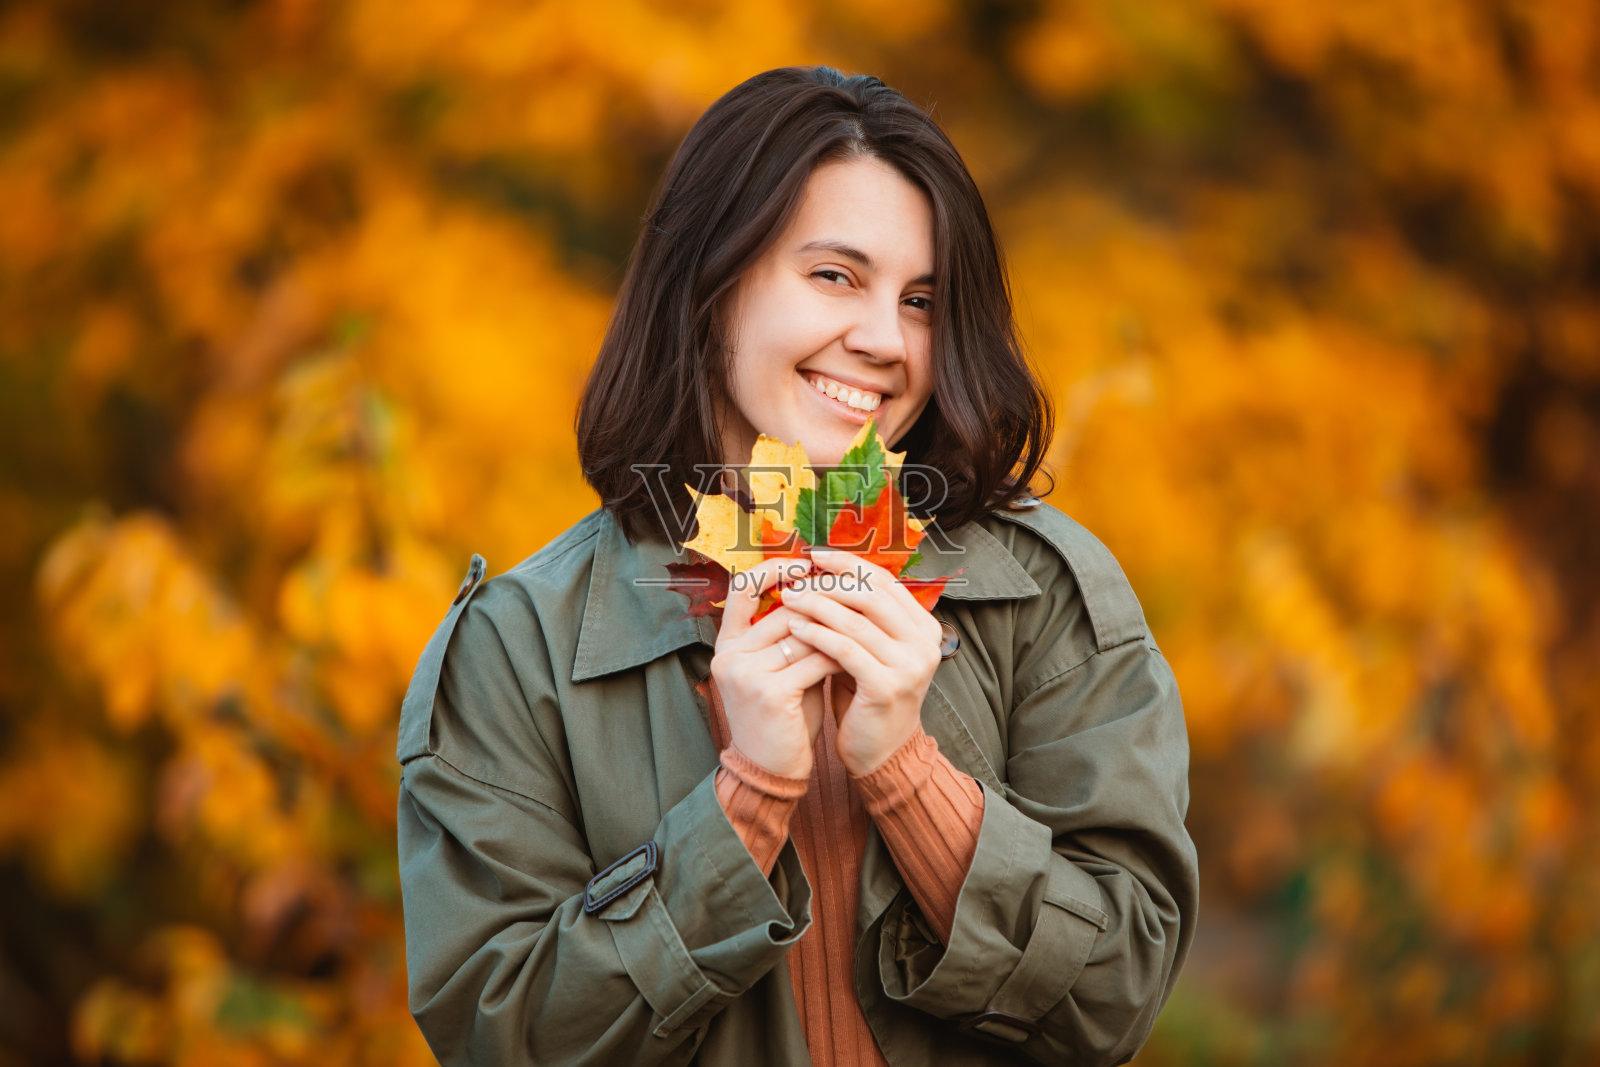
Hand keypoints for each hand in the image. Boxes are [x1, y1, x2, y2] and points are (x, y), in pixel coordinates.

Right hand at [711, 557, 839, 777]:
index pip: (742, 587)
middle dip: (825, 606)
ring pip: (804, 634)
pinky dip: (839, 657)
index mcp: (727, 645)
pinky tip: (856, 659)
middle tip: (857, 602)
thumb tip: (827, 592)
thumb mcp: (780, 670)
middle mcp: (729, 655)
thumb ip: (793, 636)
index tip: (809, 563)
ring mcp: (746, 674)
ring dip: (837, 633)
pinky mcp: (769, 694)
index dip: (774, 569)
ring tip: (862, 631)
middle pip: (786, 610)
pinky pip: (815, 661)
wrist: (770, 771)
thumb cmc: (782, 717)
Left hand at [778, 547, 942, 774]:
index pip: (884, 581)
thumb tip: (824, 572)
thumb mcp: (872, 649)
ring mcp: (910, 665)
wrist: (880, 751)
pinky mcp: (887, 686)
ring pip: (855, 620)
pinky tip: (795, 627)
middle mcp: (924, 642)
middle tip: (796, 578)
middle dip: (829, 581)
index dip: (847, 564)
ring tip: (788, 598)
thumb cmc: (868, 695)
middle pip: (871, 594)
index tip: (814, 556)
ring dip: (816, 604)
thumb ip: (860, 616)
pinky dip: (817, 634)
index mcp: (924, 626)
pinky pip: (845, 649)